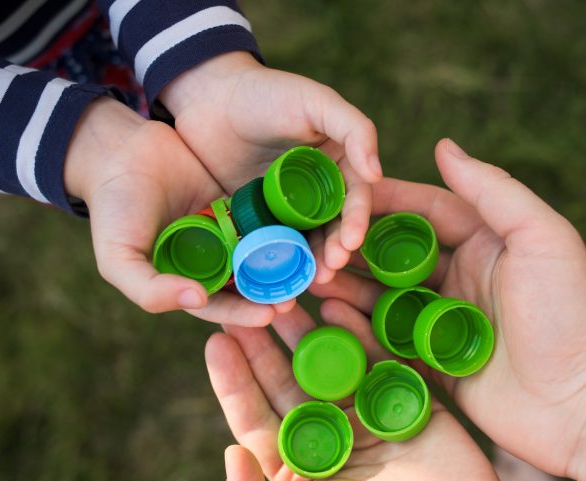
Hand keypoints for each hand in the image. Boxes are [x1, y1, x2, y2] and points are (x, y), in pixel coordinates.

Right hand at [64, 97, 289, 325]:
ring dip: (284, 262)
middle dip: (272, 292)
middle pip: (248, 282)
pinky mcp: (241, 203)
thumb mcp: (118, 257)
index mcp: (185, 281)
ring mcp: (228, 232)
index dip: (243, 313)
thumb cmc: (115, 209)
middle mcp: (211, 261)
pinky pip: (266, 217)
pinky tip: (306, 229)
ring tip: (310, 268)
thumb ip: (149, 288)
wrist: (121, 151)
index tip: (269, 315)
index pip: (219, 305)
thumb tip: (196, 300)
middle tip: (298, 295)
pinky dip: (284, 226)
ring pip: (261, 252)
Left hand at [160, 51, 381, 282]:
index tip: (350, 242)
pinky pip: (269, 244)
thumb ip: (353, 128)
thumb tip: (378, 173)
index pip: (355, 198)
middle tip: (329, 270)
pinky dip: (275, 261)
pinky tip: (275, 277)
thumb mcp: (315, 101)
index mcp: (339, 164)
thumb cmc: (266, 93)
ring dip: (309, 263)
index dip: (356, 221)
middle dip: (333, 250)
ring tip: (308, 281)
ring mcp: (286, 208)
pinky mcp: (256, 219)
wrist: (208, 97)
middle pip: (332, 227)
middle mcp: (317, 190)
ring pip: (304, 241)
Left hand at [205, 305, 503, 480]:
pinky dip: (360, 333)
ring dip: (307, 330)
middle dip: (266, 344)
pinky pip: (380, 360)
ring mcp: (369, 417)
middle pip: (289, 382)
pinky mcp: (408, 402)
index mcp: (299, 468)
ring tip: (284, 295)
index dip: (235, 382)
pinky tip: (335, 307)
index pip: (256, 419)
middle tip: (246, 305)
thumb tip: (231, 453)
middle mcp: (330, 437)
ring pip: (330, 364)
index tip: (215, 343)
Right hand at [308, 138, 585, 475]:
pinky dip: (361, 329)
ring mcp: (445, 322)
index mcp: (486, 242)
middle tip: (319, 245)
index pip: (425, 210)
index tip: (342, 196)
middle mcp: (462, 278)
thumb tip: (444, 145)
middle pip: (397, 254)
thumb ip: (493, 190)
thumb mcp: (542, 238)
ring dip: (352, 287)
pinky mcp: (436, 364)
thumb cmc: (571, 313)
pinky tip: (333, 317)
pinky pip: (389, 342)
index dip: (384, 201)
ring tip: (316, 279)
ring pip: (387, 297)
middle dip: (358, 247)